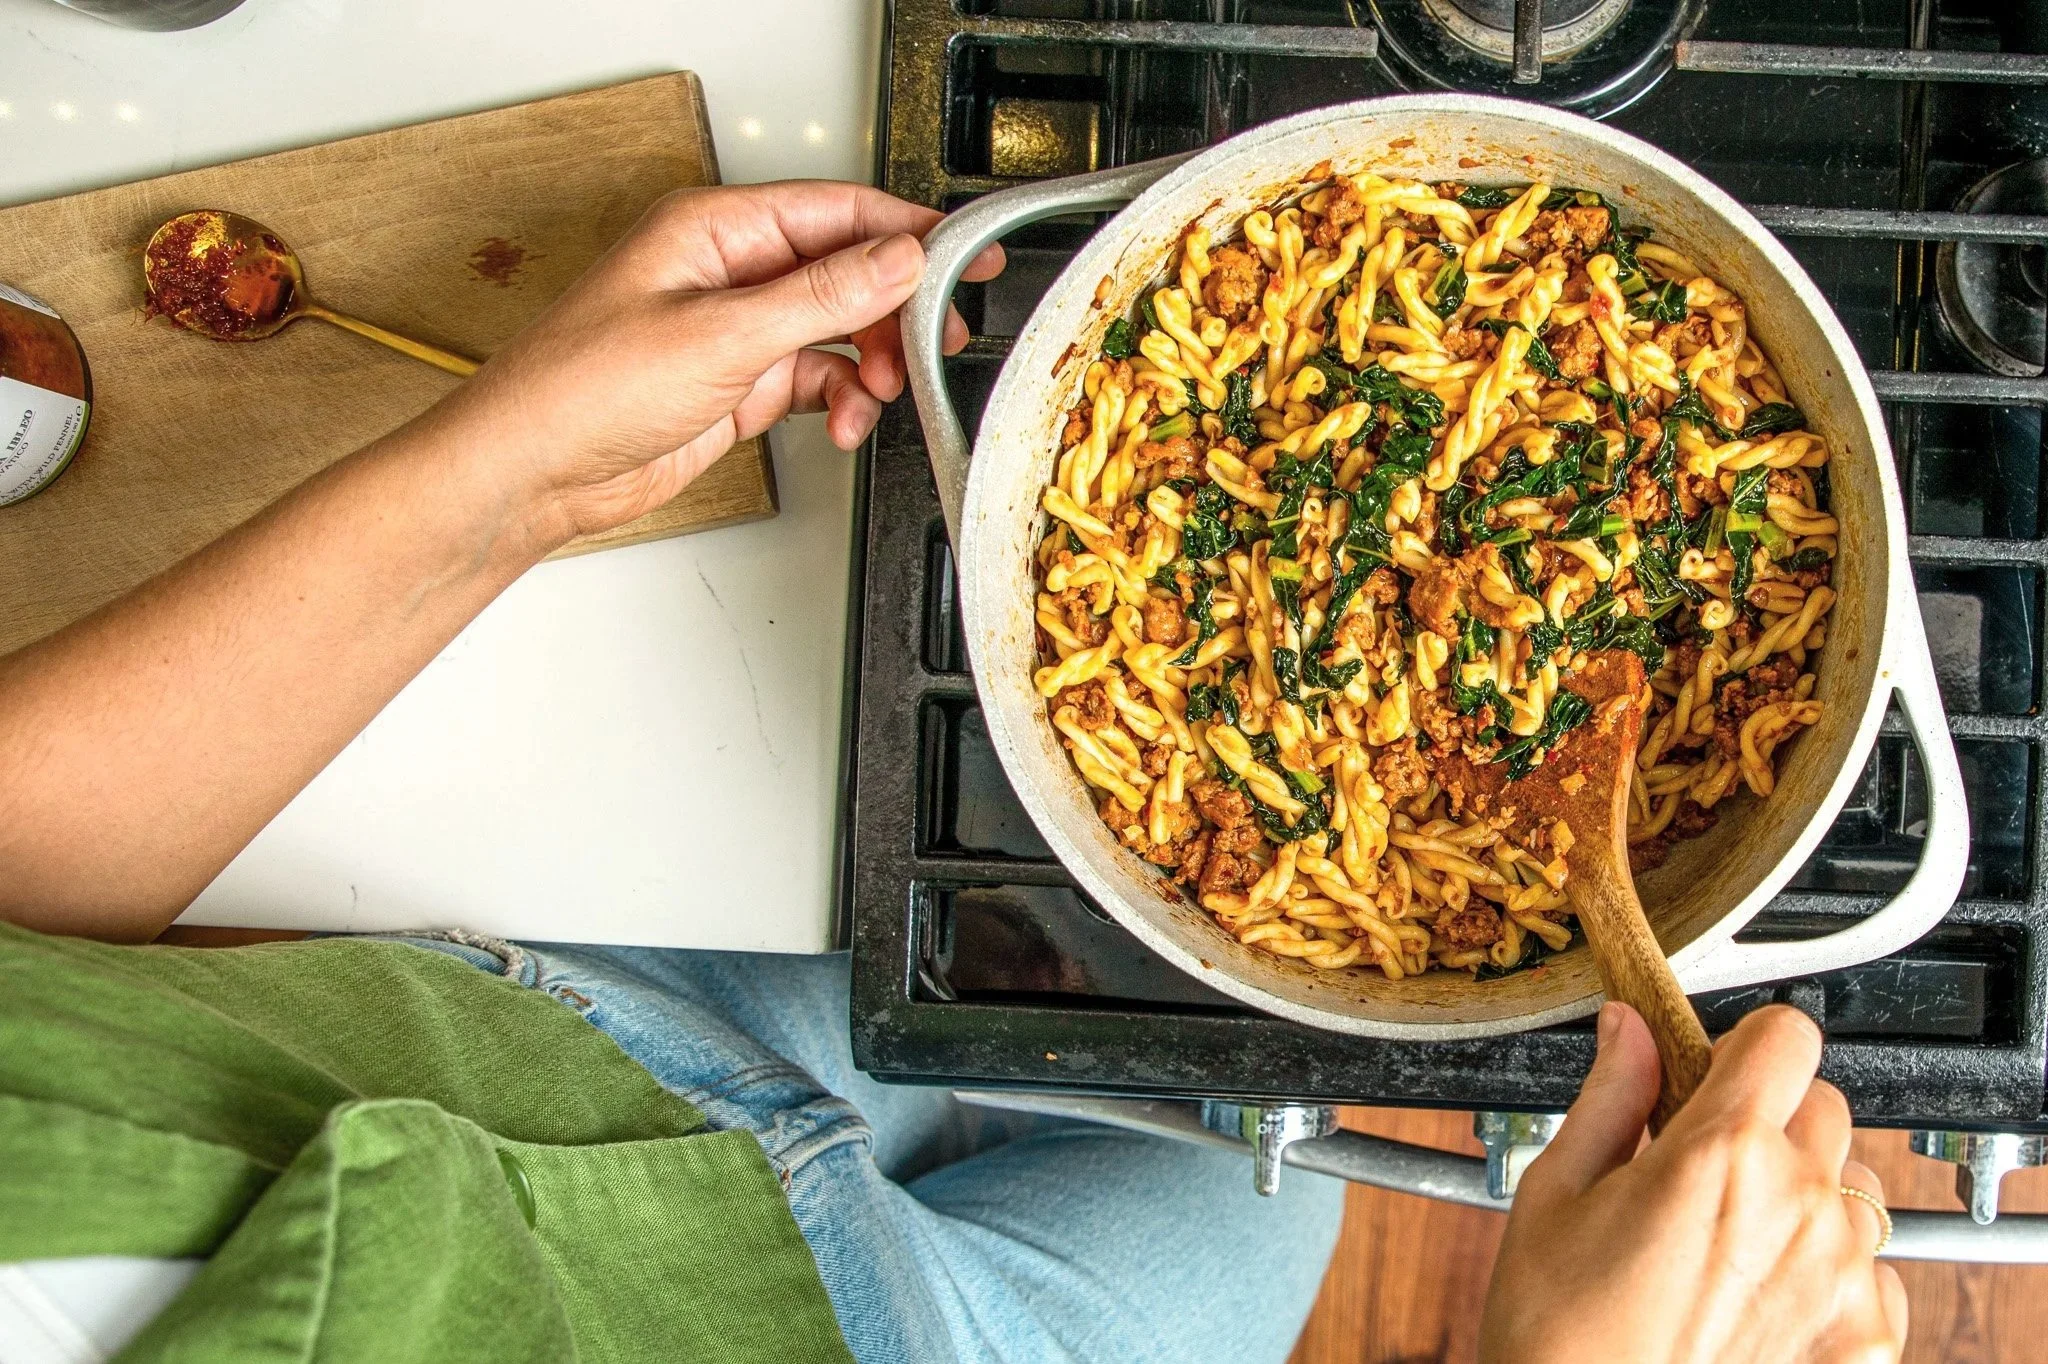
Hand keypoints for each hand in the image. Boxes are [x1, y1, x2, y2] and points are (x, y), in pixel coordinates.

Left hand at [429, 180, 1004, 546]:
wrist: (531, 472)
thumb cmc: (581, 390)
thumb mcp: (721, 335)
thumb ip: (821, 297)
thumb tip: (896, 260)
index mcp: (716, 228)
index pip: (838, 212)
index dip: (910, 234)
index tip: (968, 255)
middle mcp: (729, 271)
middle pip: (846, 272)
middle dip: (896, 310)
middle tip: (938, 340)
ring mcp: (734, 330)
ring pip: (838, 331)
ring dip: (870, 365)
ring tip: (881, 393)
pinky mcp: (735, 385)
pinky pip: (815, 380)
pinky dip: (840, 402)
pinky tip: (841, 423)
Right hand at [1480, 1003, 1906, 1363]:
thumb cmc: (1561, 1333)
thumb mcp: (1557, 1192)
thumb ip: (1610, 1096)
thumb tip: (1627, 1027)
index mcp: (1721, 1154)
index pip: (1785, 1036)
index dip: (1743, 1044)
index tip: (1710, 1070)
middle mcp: (1801, 1206)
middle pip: (1821, 1108)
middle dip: (1766, 1119)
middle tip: (1701, 1166)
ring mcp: (1843, 1276)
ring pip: (1848, 1188)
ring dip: (1799, 1195)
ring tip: (1722, 1244)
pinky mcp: (1865, 1336)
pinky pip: (1871, 1269)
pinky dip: (1825, 1271)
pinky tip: (1756, 1295)